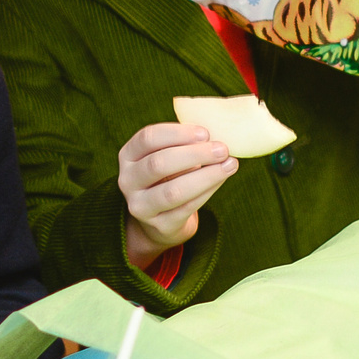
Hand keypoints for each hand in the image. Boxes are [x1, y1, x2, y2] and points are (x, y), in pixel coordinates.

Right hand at [119, 123, 235, 270]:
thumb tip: (216, 136)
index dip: (177, 133)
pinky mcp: (159, 226)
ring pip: (173, 191)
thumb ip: (185, 144)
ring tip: (230, 165)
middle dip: (195, 155)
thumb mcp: (169, 156)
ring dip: (206, 176)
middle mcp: (128, 180)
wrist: (160, 221)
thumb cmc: (170, 177)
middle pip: (159, 164)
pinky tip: (221, 180)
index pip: (147, 138)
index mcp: (128, 155)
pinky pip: (186, 208)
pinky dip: (207, 192)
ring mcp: (140, 206)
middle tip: (223, 149)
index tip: (206, 133)